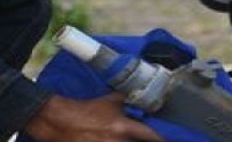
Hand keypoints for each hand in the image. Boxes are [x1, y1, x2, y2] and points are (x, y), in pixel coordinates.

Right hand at [22, 93, 162, 141]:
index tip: (170, 139)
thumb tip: (141, 94)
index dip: (163, 139)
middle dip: (151, 141)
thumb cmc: (86, 111)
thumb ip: (126, 100)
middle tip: (160, 140)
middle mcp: (117, 141)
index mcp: (122, 126)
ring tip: (124, 139)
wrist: (60, 120)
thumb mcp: (108, 102)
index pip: (151, 136)